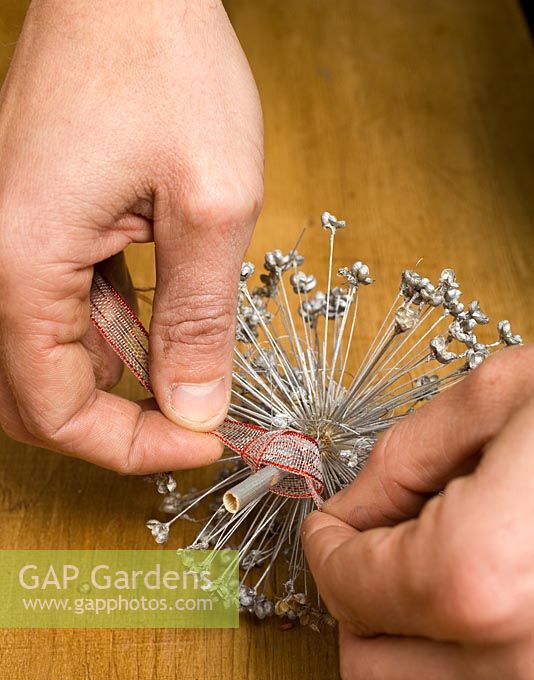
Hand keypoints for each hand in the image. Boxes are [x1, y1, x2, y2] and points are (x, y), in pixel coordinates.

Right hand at [0, 0, 262, 471]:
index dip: (130, 446)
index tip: (199, 443)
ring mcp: (5, 242)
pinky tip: (153, 312)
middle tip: (188, 419)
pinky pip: (55, 309)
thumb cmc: (165, 61)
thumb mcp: (211, 205)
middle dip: (115, 423)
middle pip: (33, 396)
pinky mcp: (28, 227)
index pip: (54, 409)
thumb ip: (198, 321)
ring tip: (184, 355)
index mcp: (21, 260)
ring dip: (114, 377)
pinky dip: (105, 330)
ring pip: (45, 358)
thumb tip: (194, 406)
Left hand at [302, 345, 533, 679]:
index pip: (346, 583)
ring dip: (416, 669)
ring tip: (441, 601)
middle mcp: (525, 665)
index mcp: (478, 574)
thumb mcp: (508, 399)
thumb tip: (354, 508)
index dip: (327, 545)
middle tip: (380, 558)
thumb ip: (406, 457)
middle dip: (360, 610)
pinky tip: (501, 654)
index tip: (334, 527)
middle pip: (372, 674)